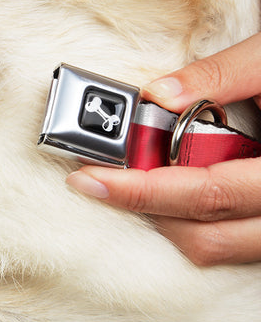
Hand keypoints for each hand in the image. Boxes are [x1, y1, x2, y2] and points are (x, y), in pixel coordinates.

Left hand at [67, 32, 260, 265]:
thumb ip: (220, 75)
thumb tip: (158, 94)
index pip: (205, 192)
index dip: (141, 190)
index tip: (90, 178)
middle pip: (204, 233)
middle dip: (142, 207)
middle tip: (98, 178)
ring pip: (216, 246)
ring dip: (166, 218)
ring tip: (130, 182)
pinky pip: (230, 242)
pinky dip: (192, 220)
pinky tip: (171, 189)